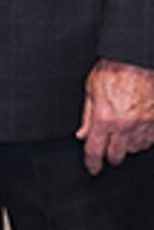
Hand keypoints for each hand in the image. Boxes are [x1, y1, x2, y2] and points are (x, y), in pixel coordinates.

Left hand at [77, 59, 153, 174]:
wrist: (135, 61)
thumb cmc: (112, 71)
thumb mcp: (91, 91)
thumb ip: (87, 117)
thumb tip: (82, 135)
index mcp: (104, 117)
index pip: (95, 149)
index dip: (92, 162)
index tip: (92, 168)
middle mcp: (124, 125)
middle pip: (116, 155)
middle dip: (109, 156)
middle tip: (106, 151)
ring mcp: (143, 125)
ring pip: (134, 149)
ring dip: (126, 146)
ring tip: (121, 134)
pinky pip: (149, 142)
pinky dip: (141, 140)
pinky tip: (135, 131)